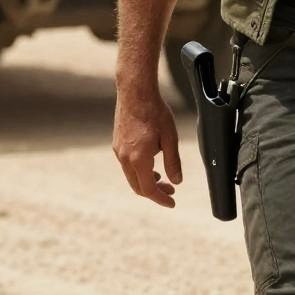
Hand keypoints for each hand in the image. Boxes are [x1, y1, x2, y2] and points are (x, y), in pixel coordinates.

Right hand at [113, 90, 182, 207]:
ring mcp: (118, 150)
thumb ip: (173, 162)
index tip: (172, 202)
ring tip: (161, 178)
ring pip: (131, 176)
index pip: (148, 189)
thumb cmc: (154, 111)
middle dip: (155, 191)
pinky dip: (139, 170)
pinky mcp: (117, 143)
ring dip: (146, 180)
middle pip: (138, 186)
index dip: (161, 198)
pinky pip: (127, 164)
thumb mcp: (170, 137)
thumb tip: (177, 181)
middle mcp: (124, 158)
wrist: (135, 91)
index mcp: (138, 159)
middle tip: (170, 191)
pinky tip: (151, 162)